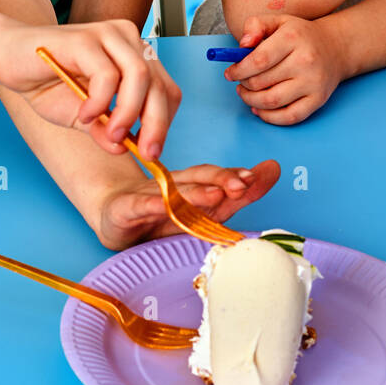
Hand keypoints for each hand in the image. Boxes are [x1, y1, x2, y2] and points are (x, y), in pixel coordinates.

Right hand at [0, 19, 181, 159]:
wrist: (8, 58)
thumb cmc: (47, 82)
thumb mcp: (83, 117)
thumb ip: (106, 129)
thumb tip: (126, 149)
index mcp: (134, 55)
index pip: (166, 90)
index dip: (165, 123)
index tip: (153, 152)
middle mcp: (126, 39)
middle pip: (159, 84)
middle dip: (155, 125)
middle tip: (144, 152)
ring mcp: (106, 35)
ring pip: (139, 76)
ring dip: (128, 114)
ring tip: (111, 135)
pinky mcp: (84, 39)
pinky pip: (106, 74)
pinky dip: (99, 102)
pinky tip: (84, 114)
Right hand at [96, 158, 280, 250]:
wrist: (111, 216)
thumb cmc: (159, 214)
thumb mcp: (198, 210)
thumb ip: (236, 193)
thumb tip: (274, 168)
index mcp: (190, 186)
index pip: (216, 178)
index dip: (239, 175)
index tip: (266, 172)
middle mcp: (171, 186)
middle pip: (198, 179)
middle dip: (222, 180)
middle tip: (244, 183)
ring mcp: (147, 196)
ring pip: (173, 193)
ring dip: (195, 192)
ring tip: (216, 194)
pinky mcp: (125, 211)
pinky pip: (139, 206)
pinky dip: (151, 204)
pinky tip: (163, 203)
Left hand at [226, 14, 343, 123]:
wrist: (336, 47)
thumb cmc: (301, 35)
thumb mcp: (278, 21)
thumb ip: (255, 25)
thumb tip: (242, 45)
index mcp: (292, 38)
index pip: (258, 60)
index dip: (239, 70)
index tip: (230, 73)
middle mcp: (305, 61)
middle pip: (262, 82)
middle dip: (244, 84)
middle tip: (240, 82)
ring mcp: (313, 83)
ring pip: (271, 101)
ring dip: (251, 101)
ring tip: (246, 94)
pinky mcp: (318, 100)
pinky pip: (289, 117)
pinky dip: (269, 117)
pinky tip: (259, 109)